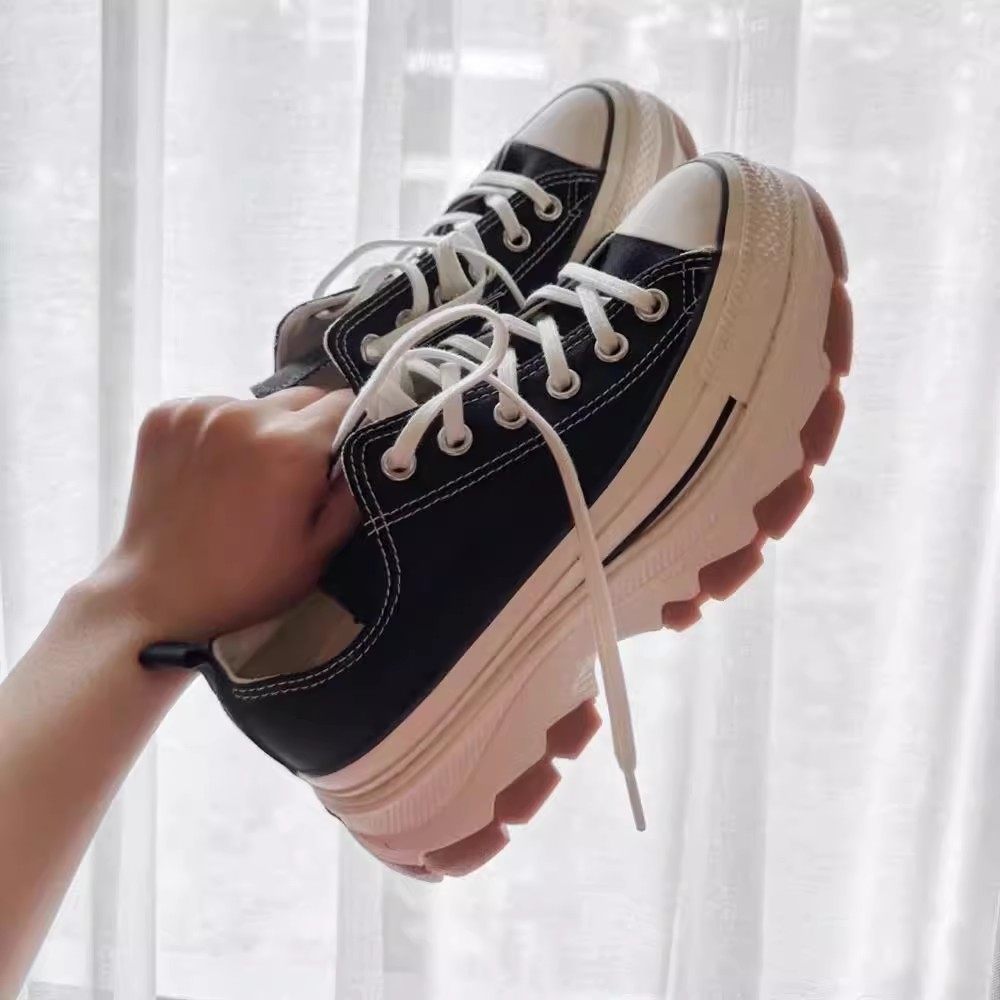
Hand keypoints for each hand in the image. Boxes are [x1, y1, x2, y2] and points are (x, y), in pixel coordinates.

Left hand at [88, 388, 359, 641]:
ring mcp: (199, 411)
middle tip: (294, 477)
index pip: (345, 403)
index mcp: (290, 446)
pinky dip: (221, 431)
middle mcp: (245, 415)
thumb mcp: (320, 550)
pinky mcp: (164, 416)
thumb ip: (353, 493)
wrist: (158, 596)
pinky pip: (215, 408)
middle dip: (309, 430)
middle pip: (303, 397)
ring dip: (264, 430)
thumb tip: (370, 455)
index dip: (351, 430)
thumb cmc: (247, 581)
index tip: (340, 461)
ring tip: (246, 478)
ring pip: (258, 404)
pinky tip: (212, 472)